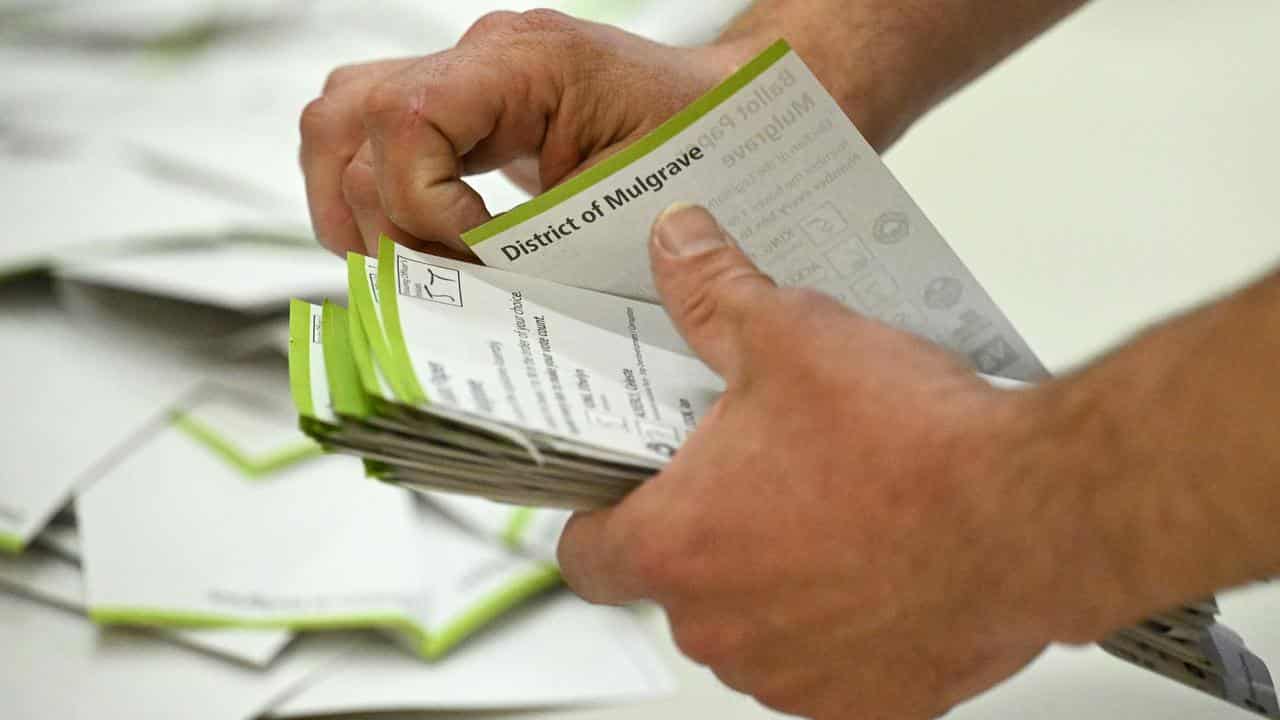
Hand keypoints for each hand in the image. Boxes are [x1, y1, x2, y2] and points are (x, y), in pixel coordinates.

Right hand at [299, 10, 754, 257]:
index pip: (409, 119)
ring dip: (349, 201)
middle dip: (380, 217)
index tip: (474, 255)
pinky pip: (368, 129)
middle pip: (352, 117)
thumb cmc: (694, 144)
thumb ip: (540, 240)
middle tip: (433, 276)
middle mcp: (479, 53)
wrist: (722, 108)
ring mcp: (462, 73)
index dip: (422, 204)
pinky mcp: (459, 103)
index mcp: (525, 61)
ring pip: (340, 117)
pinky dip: (363, 189)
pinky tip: (400, 242)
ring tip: (395, 267)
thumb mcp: (626, 200)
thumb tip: (460, 290)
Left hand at [557, 205, 1118, 718]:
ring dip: (778, 579)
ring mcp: (796, 676)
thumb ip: (714, 293)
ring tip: (833, 508)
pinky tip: (884, 559)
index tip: (628, 493)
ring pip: (756, 626)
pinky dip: (845, 620)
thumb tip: (677, 244)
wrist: (1031, 514)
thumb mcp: (790, 336)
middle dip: (712, 530)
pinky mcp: (868, 704)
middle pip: (680, 585)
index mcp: (678, 547)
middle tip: (763, 472)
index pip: (585, 554)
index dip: (600, 517)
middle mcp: (724, 629)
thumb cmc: (908, 446)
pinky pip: (831, 661)